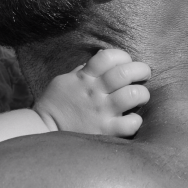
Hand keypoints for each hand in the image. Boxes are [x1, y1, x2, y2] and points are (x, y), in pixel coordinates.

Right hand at [34, 48, 150, 136]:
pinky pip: (131, 123)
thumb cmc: (54, 104)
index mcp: (84, 78)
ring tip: (140, 96)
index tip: (126, 61)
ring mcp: (101, 112)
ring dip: (142, 93)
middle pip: (125, 72)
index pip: (107, 57)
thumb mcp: (64, 81)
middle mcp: (95, 92)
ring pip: (133, 95)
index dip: (122, 56)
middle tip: (144, 74)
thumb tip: (100, 57)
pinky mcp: (105, 131)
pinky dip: (136, 120)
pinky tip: (132, 119)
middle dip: (141, 70)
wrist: (43, 130)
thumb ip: (83, 70)